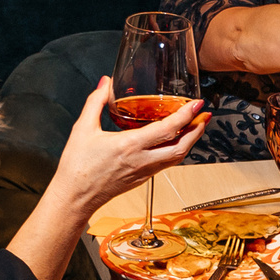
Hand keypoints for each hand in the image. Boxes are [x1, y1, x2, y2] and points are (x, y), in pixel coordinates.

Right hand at [52, 80, 204, 212]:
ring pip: (177, 158)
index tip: (197, 104)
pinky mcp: (143, 179)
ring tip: (195, 126)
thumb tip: (105, 82)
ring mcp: (145, 172)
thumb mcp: (82, 128)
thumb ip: (95, 102)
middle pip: (181, 147)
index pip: (167, 129)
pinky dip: (176, 151)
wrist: (74, 197)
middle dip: (197, 130)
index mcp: (129, 146)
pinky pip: (166, 164)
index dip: (186, 116)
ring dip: (190, 141)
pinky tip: (175, 142)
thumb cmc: (76, 166)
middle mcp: (142, 160)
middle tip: (205, 115)